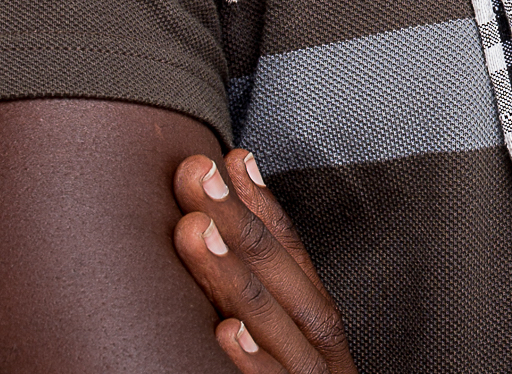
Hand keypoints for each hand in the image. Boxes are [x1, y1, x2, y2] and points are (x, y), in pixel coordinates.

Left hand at [172, 148, 357, 372]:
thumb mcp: (292, 340)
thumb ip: (264, 296)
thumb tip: (224, 227)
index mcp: (316, 317)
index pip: (291, 250)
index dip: (261, 203)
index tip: (229, 158)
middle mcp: (318, 341)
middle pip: (277, 272)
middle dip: (236, 218)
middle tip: (196, 172)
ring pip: (273, 319)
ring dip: (231, 272)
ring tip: (194, 229)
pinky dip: (252, 360)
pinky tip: (225, 330)